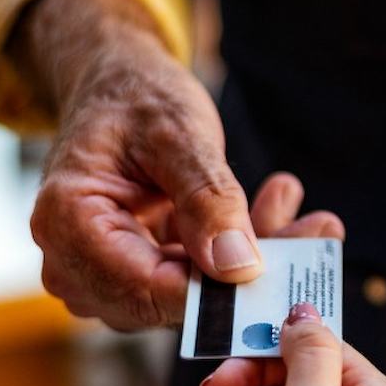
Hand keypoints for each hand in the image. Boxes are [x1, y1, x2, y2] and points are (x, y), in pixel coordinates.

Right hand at [14, 0, 341, 329]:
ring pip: (190, 296)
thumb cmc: (138, 98)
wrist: (118, 85)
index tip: (288, 271)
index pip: (145, 288)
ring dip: (252, 259)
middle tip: (319, 229)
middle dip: (249, 272)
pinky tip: (280, 207)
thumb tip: (236, 268)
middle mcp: (73, 262)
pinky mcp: (135, 273)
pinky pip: (193, 281)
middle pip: (170, 299)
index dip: (217, 293)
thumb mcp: (178, 133)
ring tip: (308, 215)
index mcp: (67, 222)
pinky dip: (238, 251)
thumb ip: (206, 198)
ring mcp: (102, 274)